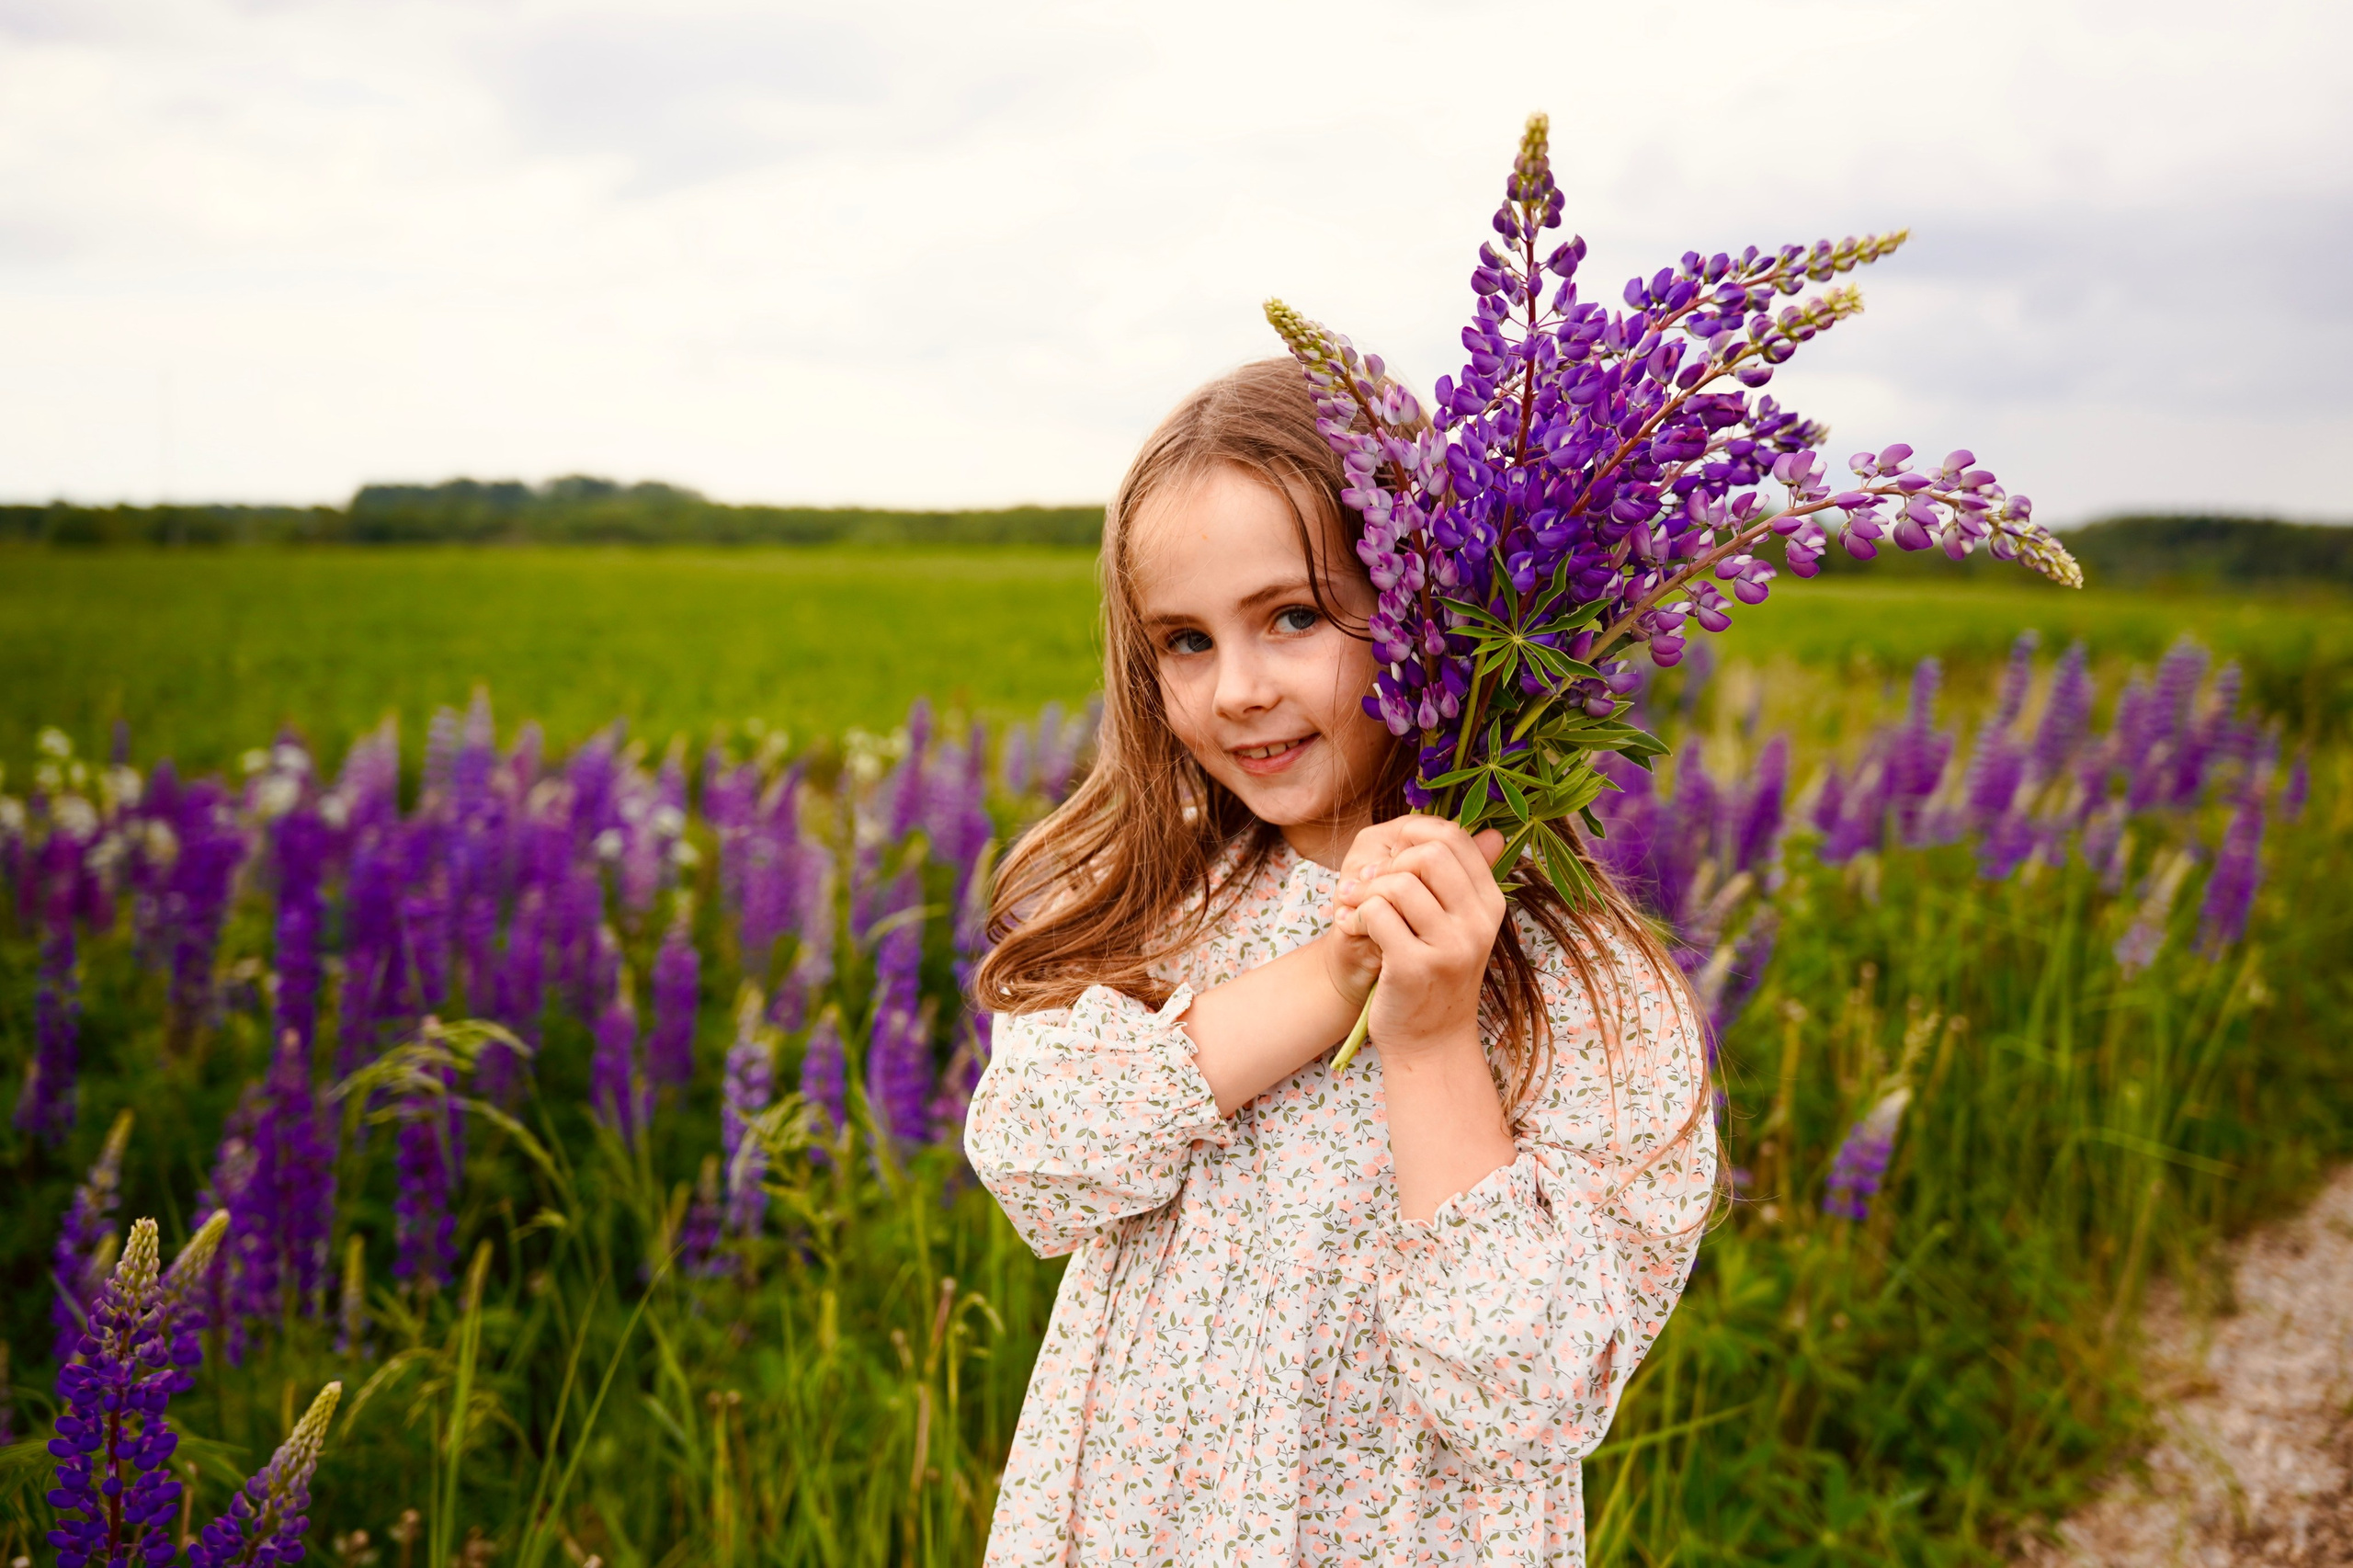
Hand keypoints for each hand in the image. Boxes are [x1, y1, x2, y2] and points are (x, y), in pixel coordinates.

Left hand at [1328, 817, 1507, 1060]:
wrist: (1430, 1043)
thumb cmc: (1437, 977)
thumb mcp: (1461, 926)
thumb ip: (1464, 879)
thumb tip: (1492, 831)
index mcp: (1489, 904)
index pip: (1455, 837)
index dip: (1413, 833)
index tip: (1391, 857)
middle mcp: (1477, 923)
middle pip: (1428, 852)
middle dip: (1389, 862)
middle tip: (1372, 886)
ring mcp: (1450, 947)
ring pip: (1398, 882)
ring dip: (1366, 892)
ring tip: (1357, 911)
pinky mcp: (1416, 967)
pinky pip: (1377, 913)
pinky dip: (1355, 916)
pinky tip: (1353, 930)